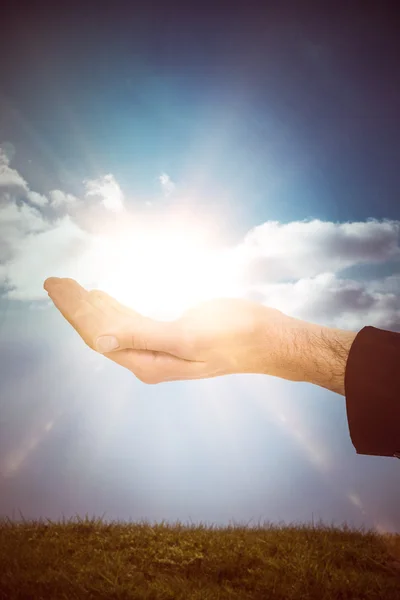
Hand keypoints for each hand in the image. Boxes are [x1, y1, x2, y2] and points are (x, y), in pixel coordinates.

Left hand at [44, 277, 295, 383]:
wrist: (266, 339)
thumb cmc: (234, 336)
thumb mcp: (188, 336)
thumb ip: (144, 338)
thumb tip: (101, 341)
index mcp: (148, 363)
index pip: (98, 336)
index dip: (74, 312)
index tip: (55, 286)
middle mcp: (147, 359)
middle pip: (101, 330)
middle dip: (76, 306)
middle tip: (53, 280)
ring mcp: (157, 348)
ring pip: (113, 325)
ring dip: (91, 305)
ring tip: (69, 285)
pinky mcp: (168, 335)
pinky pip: (130, 322)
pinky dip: (113, 307)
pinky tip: (102, 296)